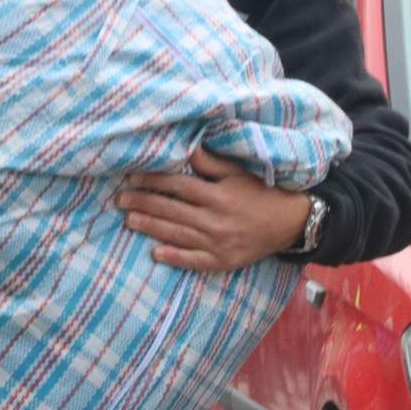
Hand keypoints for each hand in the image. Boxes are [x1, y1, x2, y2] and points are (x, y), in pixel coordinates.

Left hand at [116, 148, 312, 272]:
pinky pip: (195, 261)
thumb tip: (185, 148)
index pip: (178, 186)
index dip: (153, 180)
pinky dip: (175, 258)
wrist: (291, 224)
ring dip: (151, 228)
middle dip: (143, 204)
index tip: (132, 176)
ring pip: (177, 235)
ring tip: (128, 221)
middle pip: (172, 210)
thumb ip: (210, 163)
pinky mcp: (223, 262)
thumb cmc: (262, 192)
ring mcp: (218, 244)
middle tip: (119, 199)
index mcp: (218, 195)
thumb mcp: (239, 172)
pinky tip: (156, 254)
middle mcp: (215, 220)